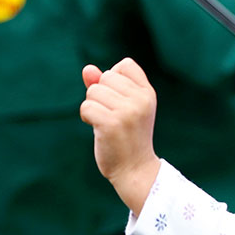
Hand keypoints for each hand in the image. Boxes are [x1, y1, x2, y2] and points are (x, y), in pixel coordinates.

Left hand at [80, 58, 160, 214]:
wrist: (135, 169)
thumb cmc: (127, 136)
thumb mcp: (123, 107)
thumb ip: (105, 86)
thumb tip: (87, 69)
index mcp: (148, 93)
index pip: (125, 65)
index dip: (114, 78)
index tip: (119, 98)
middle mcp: (141, 99)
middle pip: (105, 77)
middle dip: (100, 94)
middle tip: (111, 114)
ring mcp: (127, 112)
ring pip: (93, 92)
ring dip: (92, 106)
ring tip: (104, 122)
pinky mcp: (111, 124)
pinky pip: (87, 107)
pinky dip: (86, 116)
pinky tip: (97, 128)